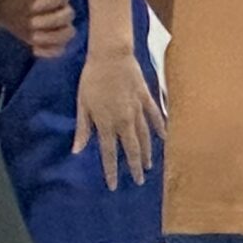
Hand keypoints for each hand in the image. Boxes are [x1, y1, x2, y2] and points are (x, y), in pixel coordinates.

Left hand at [0, 0, 74, 58]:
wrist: (5, 3)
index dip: (49, 2)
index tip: (32, 6)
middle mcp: (62, 8)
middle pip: (68, 15)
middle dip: (51, 21)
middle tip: (31, 23)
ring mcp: (59, 24)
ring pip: (68, 33)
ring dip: (53, 37)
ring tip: (33, 38)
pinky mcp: (52, 39)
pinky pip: (60, 48)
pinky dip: (49, 51)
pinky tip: (34, 50)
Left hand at [75, 48, 166, 189]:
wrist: (111, 56)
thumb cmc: (91, 78)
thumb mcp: (82, 104)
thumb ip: (82, 128)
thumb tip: (77, 150)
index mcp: (106, 124)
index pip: (109, 154)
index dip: (111, 171)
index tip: (113, 186)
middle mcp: (124, 121)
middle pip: (131, 149)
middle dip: (134, 167)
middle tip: (139, 181)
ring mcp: (138, 110)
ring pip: (145, 136)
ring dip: (147, 152)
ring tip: (150, 165)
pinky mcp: (146, 98)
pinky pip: (155, 116)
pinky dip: (160, 127)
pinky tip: (165, 137)